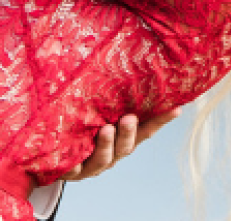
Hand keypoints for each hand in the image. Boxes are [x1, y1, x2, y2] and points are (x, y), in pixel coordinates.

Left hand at [60, 108, 181, 180]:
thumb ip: (111, 96)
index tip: (176, 108)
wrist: (54, 153)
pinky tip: (73, 161)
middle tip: (129, 118)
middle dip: (129, 133)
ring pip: (103, 159)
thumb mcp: (99, 109)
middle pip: (126, 147)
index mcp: (123, 139)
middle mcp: (112, 153)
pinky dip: (74, 166)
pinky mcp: (71, 172)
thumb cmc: (82, 124)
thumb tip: (122, 59)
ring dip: (106, 145)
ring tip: (106, 130)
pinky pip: (73, 169)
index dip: (161, 121)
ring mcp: (92, 164)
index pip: (146, 130)